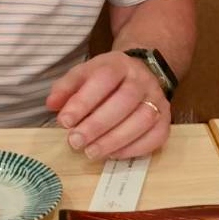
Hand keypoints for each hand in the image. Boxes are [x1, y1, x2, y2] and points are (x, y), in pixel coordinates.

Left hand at [46, 51, 169, 160]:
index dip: (83, 101)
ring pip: (143, 120)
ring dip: (115, 140)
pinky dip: (134, 149)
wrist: (139, 73)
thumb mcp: (83, 75)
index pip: (104, 79)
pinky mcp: (166, 119)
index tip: (65, 122)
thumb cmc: (106, 79)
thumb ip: (66, 88)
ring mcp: (158, 99)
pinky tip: (113, 155)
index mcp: (119, 64)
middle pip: (125, 101)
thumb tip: (52, 105)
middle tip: (75, 142)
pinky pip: (157, 136)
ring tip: (91, 152)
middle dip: (97, 125)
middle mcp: (142, 80)